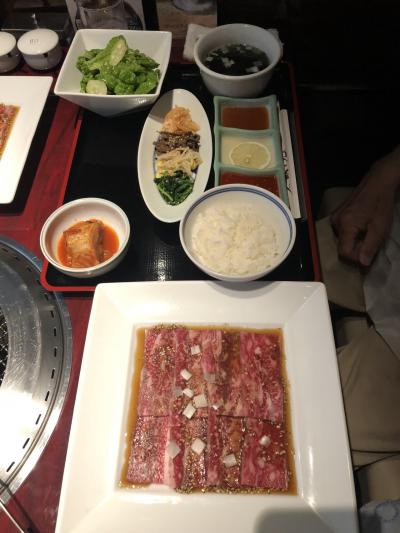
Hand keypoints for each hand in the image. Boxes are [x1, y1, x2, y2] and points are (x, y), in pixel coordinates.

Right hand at [330, 148, 399, 265]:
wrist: (378, 182)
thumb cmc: (380, 204)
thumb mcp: (380, 228)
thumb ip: (370, 246)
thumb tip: (362, 264)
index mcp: (345, 226)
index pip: (344, 252)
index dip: (356, 257)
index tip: (369, 253)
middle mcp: (335, 222)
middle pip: (342, 246)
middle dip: (356, 248)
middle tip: (371, 242)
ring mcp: (334, 217)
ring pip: (342, 239)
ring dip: (354, 241)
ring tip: (368, 233)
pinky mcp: (337, 214)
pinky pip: (341, 231)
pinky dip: (352, 234)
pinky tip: (362, 226)